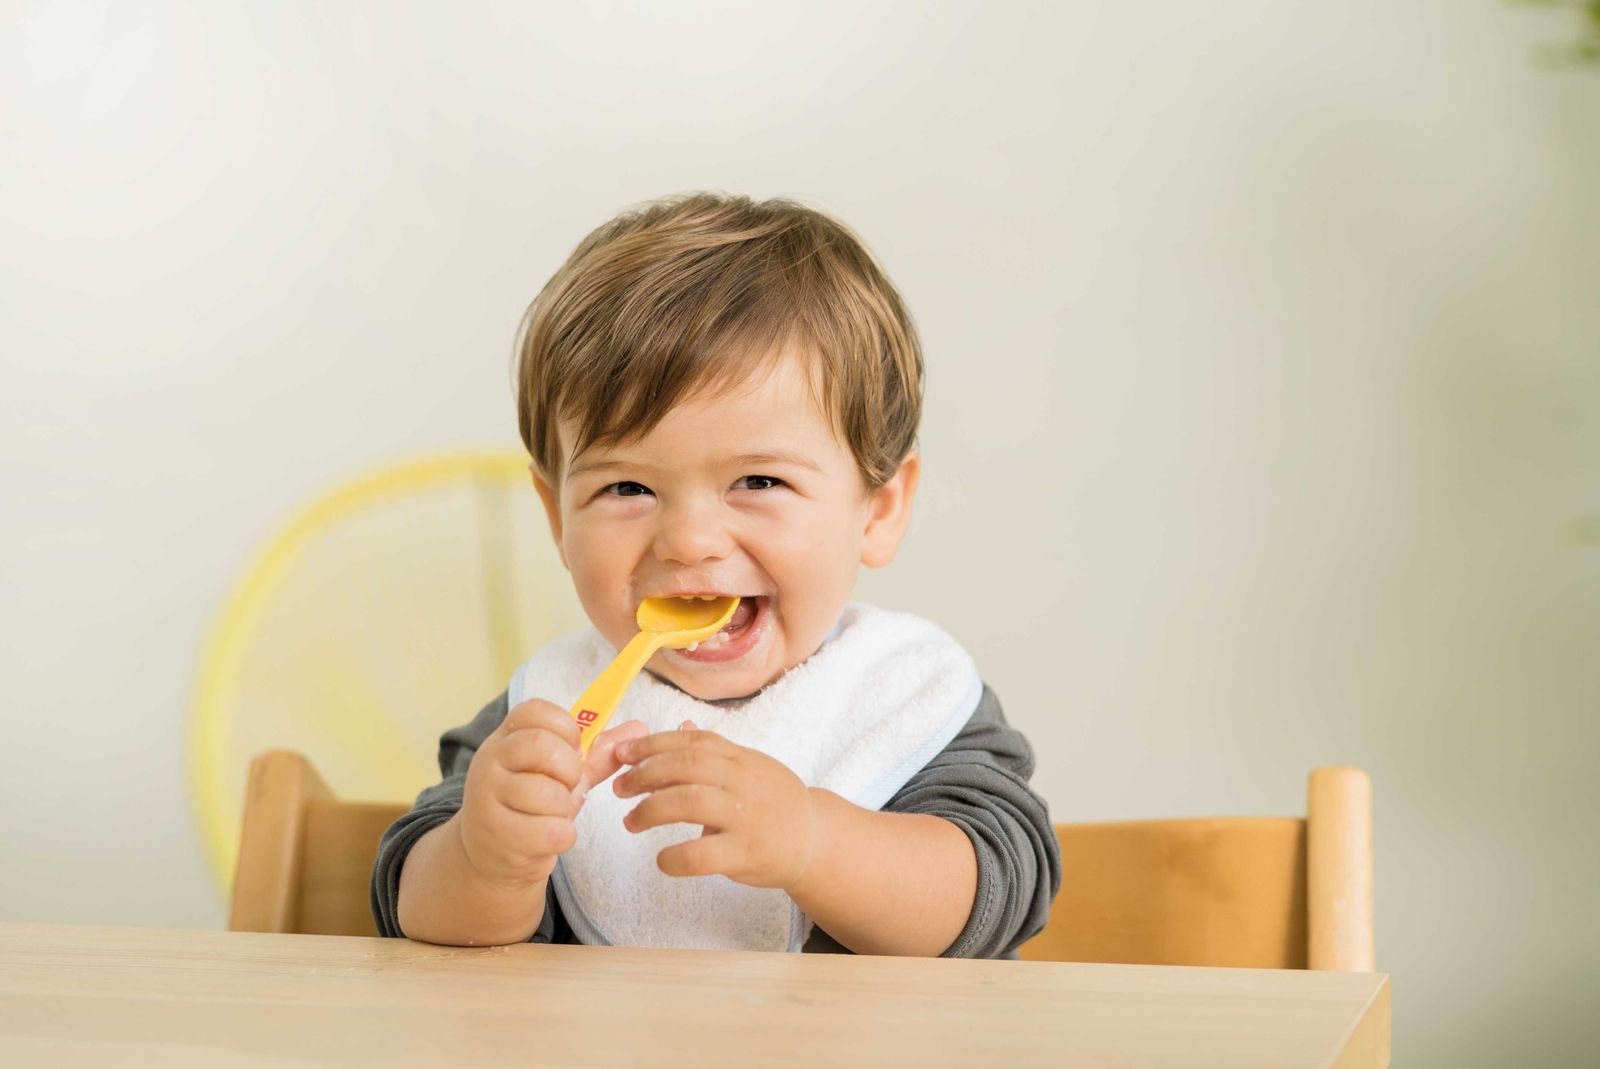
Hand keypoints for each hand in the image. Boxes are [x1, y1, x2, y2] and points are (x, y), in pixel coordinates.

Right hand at [457, 698, 645, 889]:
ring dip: (564, 809)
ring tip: (553, 815)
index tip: (572, 750)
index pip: (535, 711)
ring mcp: (487, 797)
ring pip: (547, 793)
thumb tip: (640, 728)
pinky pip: (550, 830)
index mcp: (505, 739)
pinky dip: (562, 836)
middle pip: (542, 746)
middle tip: (567, 786)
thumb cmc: (531, 808)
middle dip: (570, 770)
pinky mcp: (496, 834)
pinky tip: (550, 837)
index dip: (565, 728)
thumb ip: (598, 752)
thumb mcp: (560, 775)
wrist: (493, 857)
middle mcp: (489, 762)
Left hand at [612, 722, 818, 890]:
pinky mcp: (746, 853)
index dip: (652, 744)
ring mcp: (745, 817)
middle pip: (686, 766)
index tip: (622, 754)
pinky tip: (662, 860)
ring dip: (651, 810)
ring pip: (689, 802)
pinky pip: (702, 853)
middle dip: (644, 774)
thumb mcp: (749, 768)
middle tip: (619, 788)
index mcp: (740, 758)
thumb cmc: (775, 804)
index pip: (691, 741)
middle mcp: (743, 781)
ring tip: (631, 821)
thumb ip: (715, 751)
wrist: (815, 841)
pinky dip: (674, 857)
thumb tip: (680, 727)